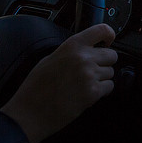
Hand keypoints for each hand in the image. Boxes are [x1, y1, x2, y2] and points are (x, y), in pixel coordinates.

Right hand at [0, 23, 116, 142]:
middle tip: (91, 71)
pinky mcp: (93, 92)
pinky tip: (86, 93)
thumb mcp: (51, 58)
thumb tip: (90, 49)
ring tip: (83, 84)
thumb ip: (72, 51)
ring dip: (102, 78)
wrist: (29, 112)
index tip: (108, 42)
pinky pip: (110, 87)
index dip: (109, 36)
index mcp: (72, 45)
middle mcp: (83, 57)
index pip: (102, 30)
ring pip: (111, 72)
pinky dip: (102, 91)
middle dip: (105, 63)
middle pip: (112, 55)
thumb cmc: (36, 87)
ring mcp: (89, 75)